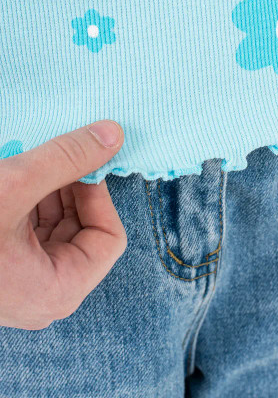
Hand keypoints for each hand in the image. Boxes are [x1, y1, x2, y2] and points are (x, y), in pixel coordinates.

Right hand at [0, 121, 125, 329]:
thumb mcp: (14, 185)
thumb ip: (67, 158)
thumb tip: (113, 134)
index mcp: (59, 289)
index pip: (109, 238)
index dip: (100, 195)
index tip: (82, 164)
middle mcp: (46, 297)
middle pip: (85, 233)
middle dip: (73, 191)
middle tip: (58, 158)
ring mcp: (24, 287)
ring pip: (59, 232)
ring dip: (52, 194)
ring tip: (31, 167)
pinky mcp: (5, 274)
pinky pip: (33, 236)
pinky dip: (32, 205)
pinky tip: (17, 182)